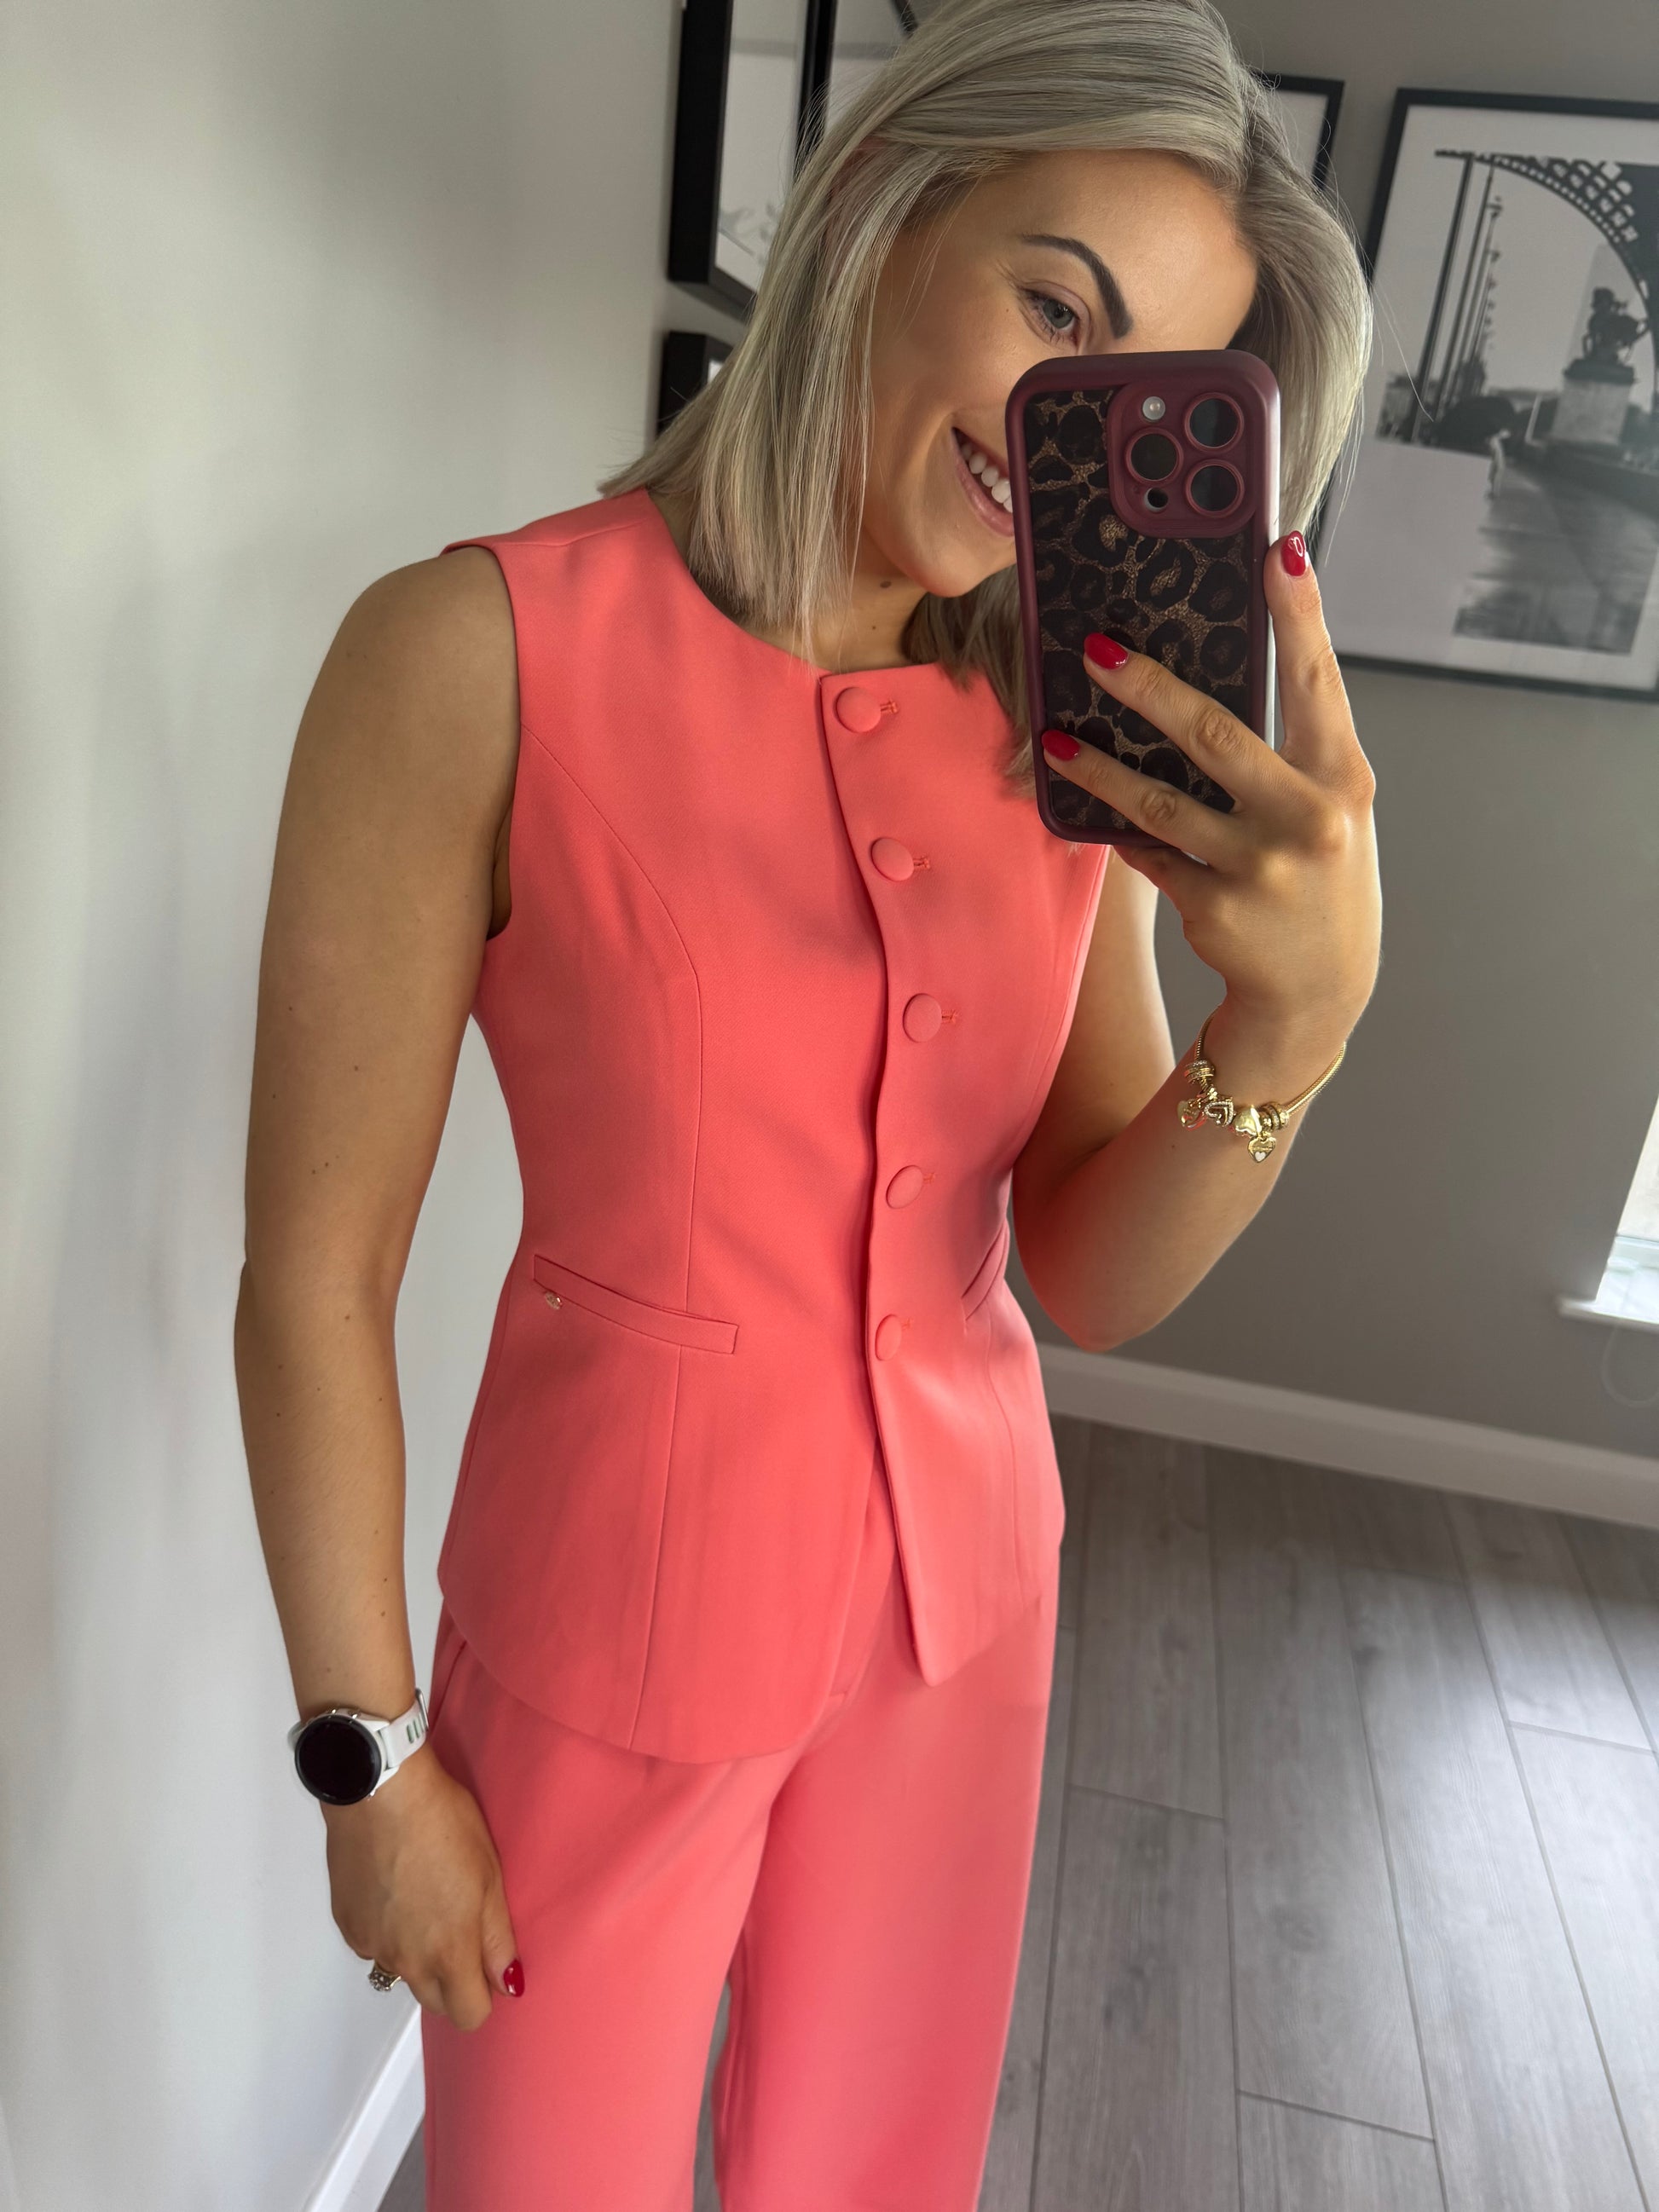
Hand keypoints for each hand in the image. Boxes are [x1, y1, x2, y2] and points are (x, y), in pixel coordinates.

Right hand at [322, 1745, 521, 2030]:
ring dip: (417, 1953)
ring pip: (401, 1971)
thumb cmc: (443, 1824)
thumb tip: (508, 1982)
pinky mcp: (347, 1924)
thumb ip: (498, 1937)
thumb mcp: (489, 1875)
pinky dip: (387, 1930)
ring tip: (424, 1898)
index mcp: (447, 1952)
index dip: (482, 1996)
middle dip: (451, 1981)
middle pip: (433, 2001)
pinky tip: (394, 1889)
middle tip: (459, 1929)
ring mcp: (371, 1944)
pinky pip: (374, 1946)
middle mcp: (405, 1961)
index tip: (486, 1965)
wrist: (380, 1792)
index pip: (468, 2016)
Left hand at [1041, 533, 1379, 1054]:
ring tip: (1056, 741)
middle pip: (1216, 735)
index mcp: (1344, 777)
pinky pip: (1151, 854)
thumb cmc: (1320, 874)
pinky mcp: (1213, 908)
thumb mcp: (1331, 806)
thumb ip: (1294, 747)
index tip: (1277, 548)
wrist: (1319, 990)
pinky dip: (1124, 833)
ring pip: (1160, 802)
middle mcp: (1308, 819)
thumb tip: (1211, 672)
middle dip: (1148, 687)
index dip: (1299, 613)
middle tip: (1095, 649)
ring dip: (1100, 770)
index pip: (1318, 679)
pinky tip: (1096, 811)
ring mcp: (1259, 868)